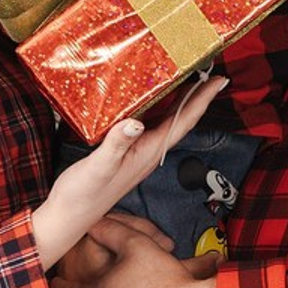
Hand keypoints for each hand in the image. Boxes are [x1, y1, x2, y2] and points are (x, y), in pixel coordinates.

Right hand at [31, 75, 226, 268]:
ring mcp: (138, 153)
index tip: (219, 80)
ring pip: (167, 121)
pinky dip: (157, 108)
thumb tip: (136, 123)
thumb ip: (116, 144)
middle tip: (211, 71)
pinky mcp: (126, 152)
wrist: (68, 216)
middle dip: (198, 96)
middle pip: (181, 120)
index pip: (183, 122)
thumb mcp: (98, 166)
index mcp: (148, 152)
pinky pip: (150, 125)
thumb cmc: (81, 194)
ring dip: (180, 101)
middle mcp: (148, 152)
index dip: (202, 100)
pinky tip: (152, 99)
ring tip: (190, 78)